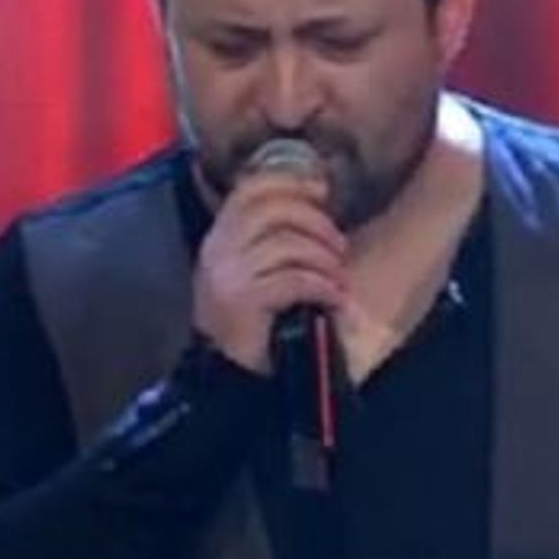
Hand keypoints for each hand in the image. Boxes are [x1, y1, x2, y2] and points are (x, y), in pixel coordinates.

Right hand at [192, 172, 347, 373]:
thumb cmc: (257, 320)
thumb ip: (273, 236)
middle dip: (317, 222)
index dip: (289, 182)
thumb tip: (314, 197)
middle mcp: (218, 252)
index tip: (321, 190)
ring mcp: (228, 277)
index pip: (250, 189)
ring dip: (325, 260)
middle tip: (340, 247)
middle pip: (273, 210)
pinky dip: (322, 286)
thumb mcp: (257, 269)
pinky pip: (293, 279)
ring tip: (338, 278)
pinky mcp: (245, 303)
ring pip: (287, 244)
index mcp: (220, 238)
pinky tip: (335, 298)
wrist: (235, 376)